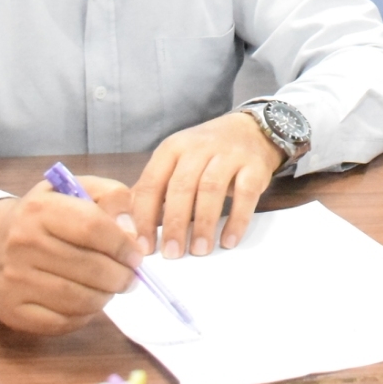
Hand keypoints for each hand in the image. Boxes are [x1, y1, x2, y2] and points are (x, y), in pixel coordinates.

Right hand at [0, 175, 142, 334]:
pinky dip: (84, 315)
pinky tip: (86, 301)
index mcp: (39, 208)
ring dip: (105, 297)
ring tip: (109, 288)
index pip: (93, 227)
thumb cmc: (45, 217)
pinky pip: (62, 321)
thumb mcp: (75, 190)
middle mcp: (21, 243)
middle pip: (90, 268)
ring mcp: (13, 280)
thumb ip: (112, 197)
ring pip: (80, 299)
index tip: (136, 255)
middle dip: (121, 276)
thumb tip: (131, 232)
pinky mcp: (11, 310)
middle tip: (130, 277)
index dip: (123, 244)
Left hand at [130, 111, 285, 259]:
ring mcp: (229, 155)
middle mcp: (199, 147)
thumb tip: (128, 223)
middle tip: (171, 253)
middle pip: (181, 187)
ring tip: (199, 250)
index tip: (143, 246)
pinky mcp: (254, 166)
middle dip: (174, 223)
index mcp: (173, 148)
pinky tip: (228, 241)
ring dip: (203, 224)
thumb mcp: (176, 160)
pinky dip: (236, 220)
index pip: (152, 182)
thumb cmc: (207, 153)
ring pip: (211, 190)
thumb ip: (154, 187)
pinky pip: (245, 194)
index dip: (145, 216)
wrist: (251, 130)